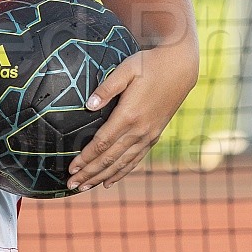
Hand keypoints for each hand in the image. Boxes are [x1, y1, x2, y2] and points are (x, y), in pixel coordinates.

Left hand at [67, 37, 197, 189]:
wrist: (180, 68)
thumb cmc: (150, 64)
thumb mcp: (127, 69)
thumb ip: (107, 88)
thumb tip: (88, 105)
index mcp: (129, 115)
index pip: (102, 143)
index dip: (86, 158)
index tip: (71, 168)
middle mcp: (139, 130)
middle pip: (109, 159)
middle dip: (89, 174)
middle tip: (71, 185)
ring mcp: (148, 135)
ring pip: (121, 163)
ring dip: (101, 177)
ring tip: (84, 188)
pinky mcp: (154, 136)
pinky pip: (135, 160)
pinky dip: (121, 172)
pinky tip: (109, 181)